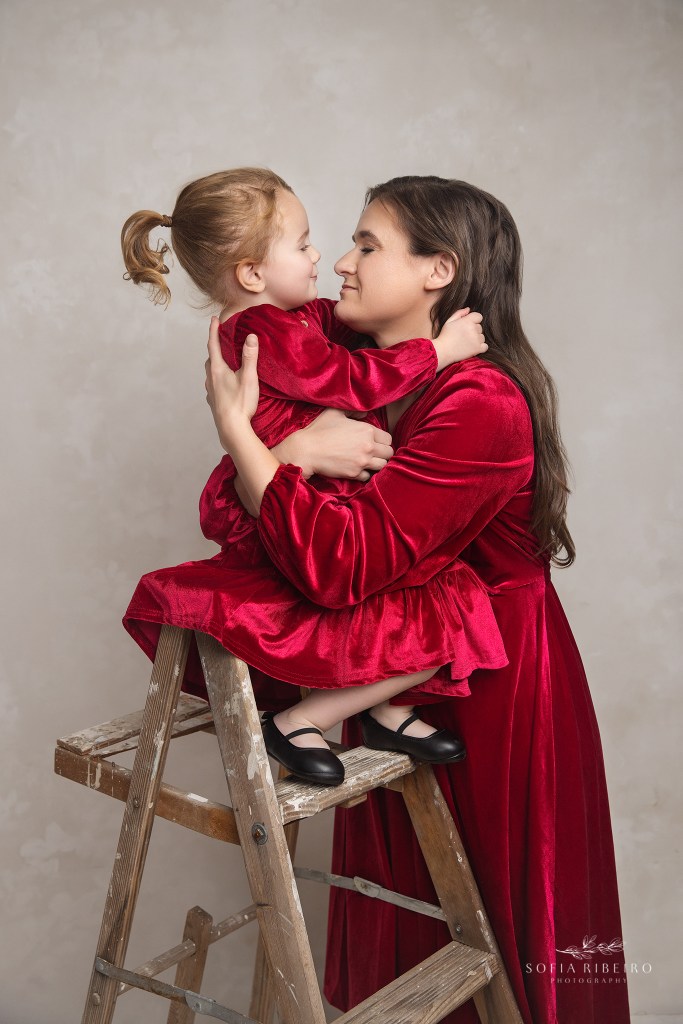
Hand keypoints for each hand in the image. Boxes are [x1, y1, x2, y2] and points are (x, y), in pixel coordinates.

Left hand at [204, 316, 259, 451]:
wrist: (231, 430)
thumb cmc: (240, 404)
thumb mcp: (248, 378)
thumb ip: (250, 357)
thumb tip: (251, 336)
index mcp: (218, 370)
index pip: (213, 345)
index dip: (214, 331)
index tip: (213, 319)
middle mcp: (211, 379)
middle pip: (210, 359)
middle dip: (214, 348)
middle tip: (220, 340)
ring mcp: (211, 392)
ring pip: (210, 373)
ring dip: (215, 365)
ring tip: (223, 362)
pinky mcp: (213, 402)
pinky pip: (213, 386)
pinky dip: (216, 379)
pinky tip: (223, 384)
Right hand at [273, 408, 393, 481]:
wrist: (306, 450)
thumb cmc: (319, 429)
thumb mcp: (335, 412)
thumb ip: (353, 411)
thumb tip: (365, 413)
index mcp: (367, 430)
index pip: (388, 438)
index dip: (382, 440)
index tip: (375, 441)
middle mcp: (368, 447)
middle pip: (389, 453)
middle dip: (383, 452)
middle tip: (373, 452)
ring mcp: (362, 462)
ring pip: (382, 466)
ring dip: (376, 463)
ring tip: (368, 461)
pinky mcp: (354, 474)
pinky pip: (368, 476)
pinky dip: (364, 473)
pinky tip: (357, 468)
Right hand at [432, 307, 486, 370]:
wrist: (442, 351)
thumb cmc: (445, 336)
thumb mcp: (449, 321)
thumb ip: (459, 313)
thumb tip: (468, 309)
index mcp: (467, 321)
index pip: (479, 316)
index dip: (474, 320)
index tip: (467, 326)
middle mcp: (473, 329)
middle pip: (480, 327)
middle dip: (473, 330)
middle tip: (463, 336)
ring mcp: (476, 339)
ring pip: (482, 337)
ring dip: (476, 339)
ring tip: (466, 343)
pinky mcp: (477, 349)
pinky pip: (485, 346)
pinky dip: (480, 347)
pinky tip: (472, 348)